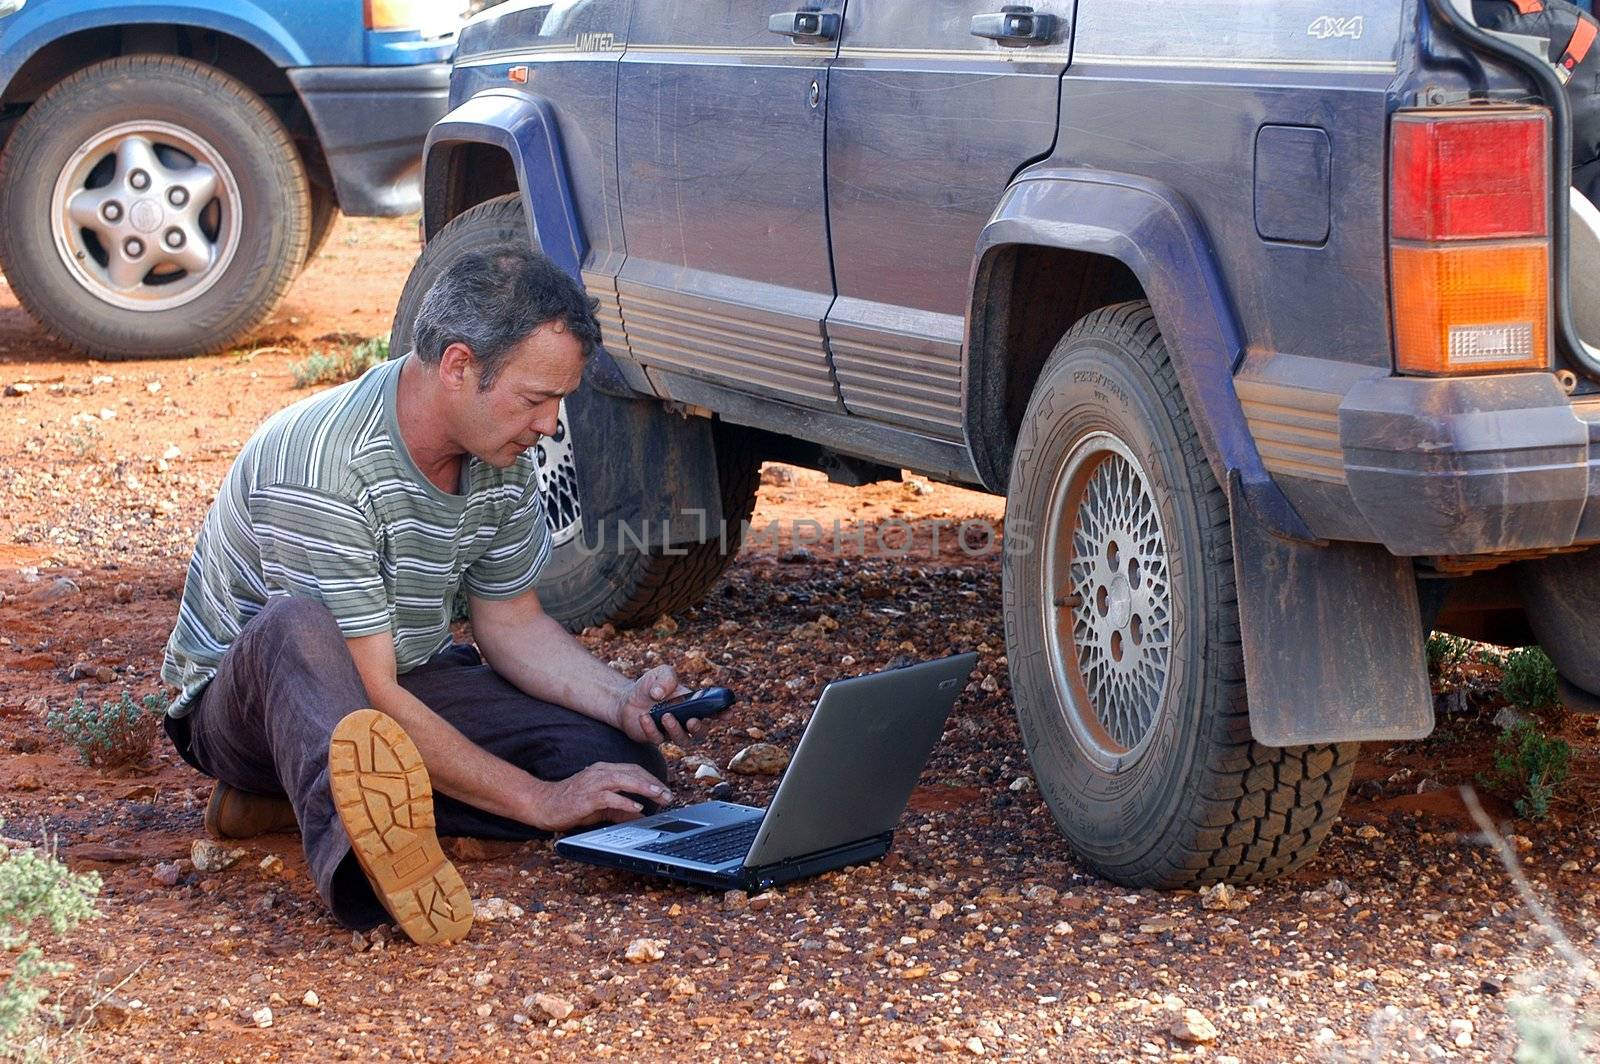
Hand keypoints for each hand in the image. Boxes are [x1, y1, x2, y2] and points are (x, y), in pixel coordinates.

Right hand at [524, 762, 673, 832]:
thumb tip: (641, 817)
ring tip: (658, 795)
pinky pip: (608, 796)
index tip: (665, 790)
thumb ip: (621, 810)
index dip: (651, 779)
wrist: (544, 804)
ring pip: (622, 779)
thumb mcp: (602, 807)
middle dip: (652, 783)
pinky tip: (636, 806)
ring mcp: (592, 783)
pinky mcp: (585, 797)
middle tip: (667, 795)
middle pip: (632, 772)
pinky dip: (624, 801)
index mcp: (604, 771)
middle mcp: (600, 772)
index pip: (634, 770)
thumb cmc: (572, 803)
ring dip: (643, 787)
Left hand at [617, 664, 728, 746]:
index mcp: (692, 704)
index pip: (712, 711)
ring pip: (682, 740)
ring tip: (666, 716)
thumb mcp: (660, 673)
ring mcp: (671, 732)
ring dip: (676, 730)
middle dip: (699, 729)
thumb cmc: (649, 686)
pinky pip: (657, 739)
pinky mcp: (655, 738)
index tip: (728, 713)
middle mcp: (685, 720)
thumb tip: (661, 694)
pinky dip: (651, 728)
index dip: (723, 713)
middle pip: (701, 733)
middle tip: (692, 720)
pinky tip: (644, 717)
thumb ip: (666, 678)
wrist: (626, 699)